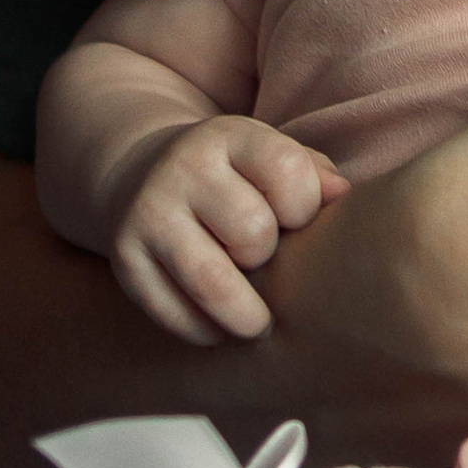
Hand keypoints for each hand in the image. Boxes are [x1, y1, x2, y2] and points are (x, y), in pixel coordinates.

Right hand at [106, 116, 346, 345]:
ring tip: (258, 325)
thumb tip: (343, 198)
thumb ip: (313, 174)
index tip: (295, 221)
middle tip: (264, 265)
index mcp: (228, 136)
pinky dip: (204, 331)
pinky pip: (173, 313)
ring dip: (245, 315)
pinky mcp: (124, 257)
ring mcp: (148, 213)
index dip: (305, 207)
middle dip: (268, 258)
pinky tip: (216, 326)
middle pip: (253, 232)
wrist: (137, 174)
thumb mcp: (267, 156)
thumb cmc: (230, 176)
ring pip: (212, 281)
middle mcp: (183, 168)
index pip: (287, 171)